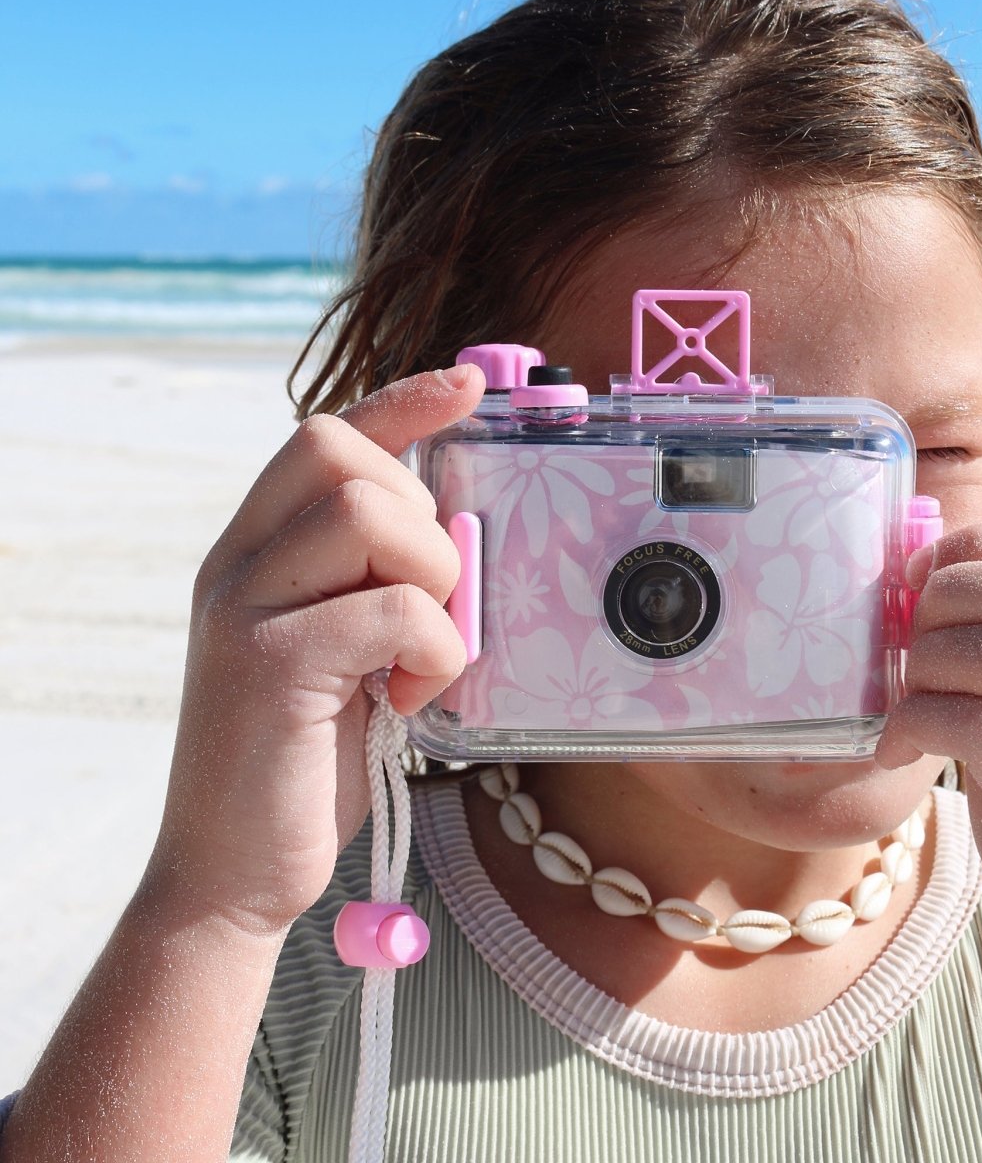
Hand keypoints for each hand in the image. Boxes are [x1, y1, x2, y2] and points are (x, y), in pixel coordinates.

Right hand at [144, 363, 485, 936]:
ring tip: (418, 660)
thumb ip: (374, 587)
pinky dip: (434, 652)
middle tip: (425, 602)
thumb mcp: (342, 655)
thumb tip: (459, 532)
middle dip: (419, 515)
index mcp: (257, 551)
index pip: (326, 435)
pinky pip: (396, 608)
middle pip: (344, 454)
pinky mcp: (270, 665)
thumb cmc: (305, 761)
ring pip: (373, 515)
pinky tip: (409, 699)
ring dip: (433, 583)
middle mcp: (239, 563)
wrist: (232, 874)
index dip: (402, 399)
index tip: (469, 385)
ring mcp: (244, 608)